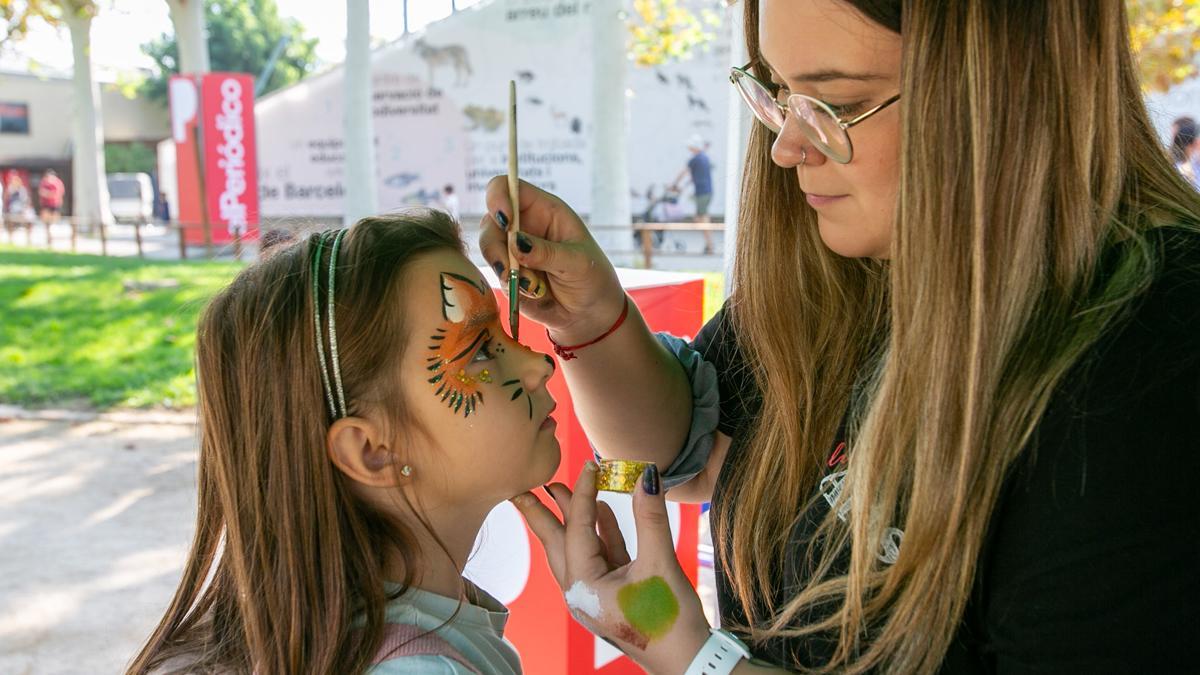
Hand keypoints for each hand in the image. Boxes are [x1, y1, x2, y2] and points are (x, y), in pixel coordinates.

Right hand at [478, 177, 625, 344]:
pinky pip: (496, 277)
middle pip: (489, 223)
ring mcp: (512, 251)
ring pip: (489, 251)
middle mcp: (523, 226)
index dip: (498, 197)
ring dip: (506, 271)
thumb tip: (514, 242)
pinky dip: (512, 288)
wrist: (589, 314)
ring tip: (535, 288)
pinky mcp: (507, 275)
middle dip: (496, 248)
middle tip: (511, 270)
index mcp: (543, 210)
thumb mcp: (577, 262)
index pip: (507, 188)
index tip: (505, 220)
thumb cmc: (592, 277)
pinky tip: (536, 294)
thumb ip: (546, 252)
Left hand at [512, 462, 709, 673]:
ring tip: (557, 492)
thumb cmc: (669, 619)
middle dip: (541, 514)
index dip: (581, 493)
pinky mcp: (611, 595)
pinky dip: (599, 535)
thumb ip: (650, 518)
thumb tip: (647, 475)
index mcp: (583, 586)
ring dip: (571, 521)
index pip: (577, 529)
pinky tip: (603, 512)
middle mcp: (580, 591)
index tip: (587, 465)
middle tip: (521, 487)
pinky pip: (599, 559)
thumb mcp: (659, 564)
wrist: (687, 661)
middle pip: (556, 543)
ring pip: (575, 550)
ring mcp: (594, 594)